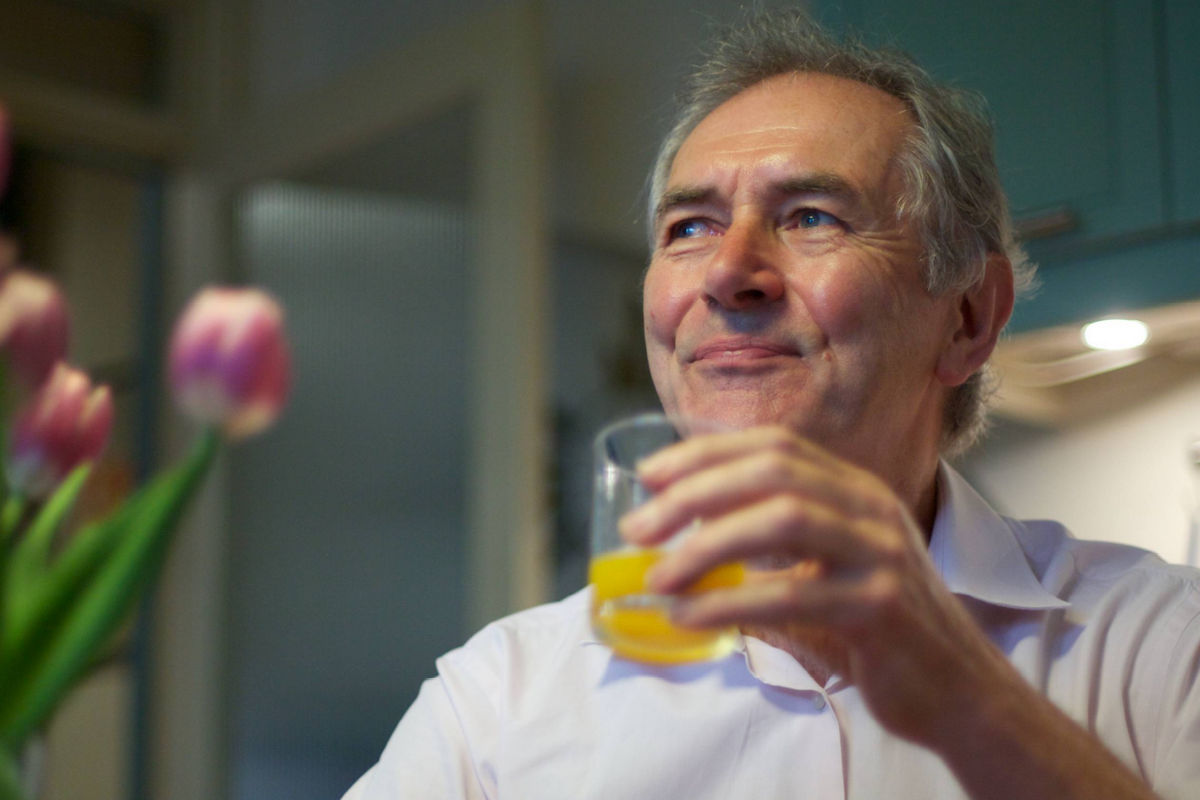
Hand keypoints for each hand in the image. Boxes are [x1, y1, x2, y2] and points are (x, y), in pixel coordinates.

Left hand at [619, 425, 1015, 747]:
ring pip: (782, 518)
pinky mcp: (880, 605)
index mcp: (854, 489)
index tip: (650, 475)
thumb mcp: (825, 569)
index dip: (705, 453)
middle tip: (638, 527)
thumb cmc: (877, 628)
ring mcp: (879, 552)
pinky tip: (690, 615)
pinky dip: (731, 602)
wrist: (960, 689)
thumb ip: (770, 546)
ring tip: (657, 575)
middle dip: (693, 493)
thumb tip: (681, 539)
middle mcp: (869, 507)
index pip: (774, 445)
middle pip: (771, 471)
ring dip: (706, 544)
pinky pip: (793, 594)